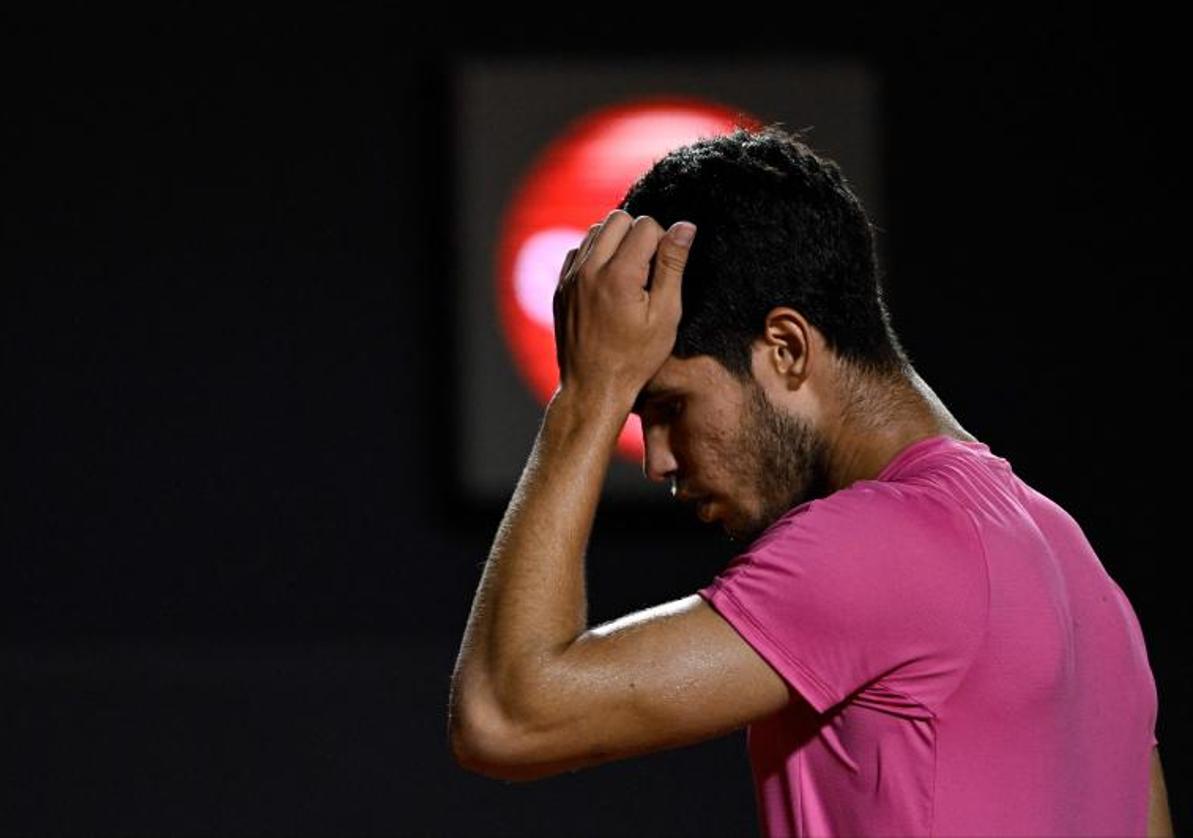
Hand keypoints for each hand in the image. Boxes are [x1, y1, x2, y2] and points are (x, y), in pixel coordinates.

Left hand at [552, 209, 695, 408]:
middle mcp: (589, 269)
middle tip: (648, 271)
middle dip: (638, 235)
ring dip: (616, 244)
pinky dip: (595, 257)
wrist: (593, 387)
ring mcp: (570, 277)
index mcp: (619, 274)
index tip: (663, 272)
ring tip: (629, 277)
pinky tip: (608, 284)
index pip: (646, 224)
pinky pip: (579, 251)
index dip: (663, 242)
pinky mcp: (560, 287)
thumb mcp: (666, 315)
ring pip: (596, 231)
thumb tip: (685, 226)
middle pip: (618, 219)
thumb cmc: (636, 358)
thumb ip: (673, 266)